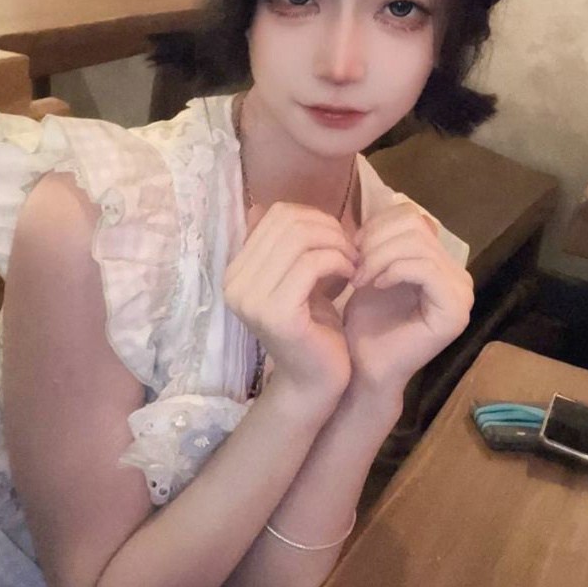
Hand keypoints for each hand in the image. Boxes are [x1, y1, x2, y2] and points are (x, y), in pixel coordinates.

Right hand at [223, 202, 357, 407]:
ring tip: (353, 263)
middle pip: (288, 221)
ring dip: (336, 245)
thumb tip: (265, 205)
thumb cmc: (313, 328)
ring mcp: (251, 298)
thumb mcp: (297, 278)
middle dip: (328, 228)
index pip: (275, 214)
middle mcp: (234, 282)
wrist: (316, 381)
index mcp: (236, 271)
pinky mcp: (276, 312)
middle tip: (351, 249)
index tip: (337, 240)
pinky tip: (351, 276)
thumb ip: (285, 245)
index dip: (314, 217)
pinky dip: (338, 262)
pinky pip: (312, 264)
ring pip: (301, 239)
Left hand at [343, 203, 473, 392]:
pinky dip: (394, 270)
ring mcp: (462, 293)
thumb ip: (385, 238)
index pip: (412, 216)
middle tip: (354, 264)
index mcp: (440, 262)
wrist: (364, 366)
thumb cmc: (365, 322)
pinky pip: (425, 268)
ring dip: (379, 257)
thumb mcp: (372, 268)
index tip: (352, 247)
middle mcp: (458, 275)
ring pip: (418, 245)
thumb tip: (389, 200)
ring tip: (359, 277)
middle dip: (377, 240)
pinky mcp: (456, 310)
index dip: (378, 224)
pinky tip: (375, 285)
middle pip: (416, 225)